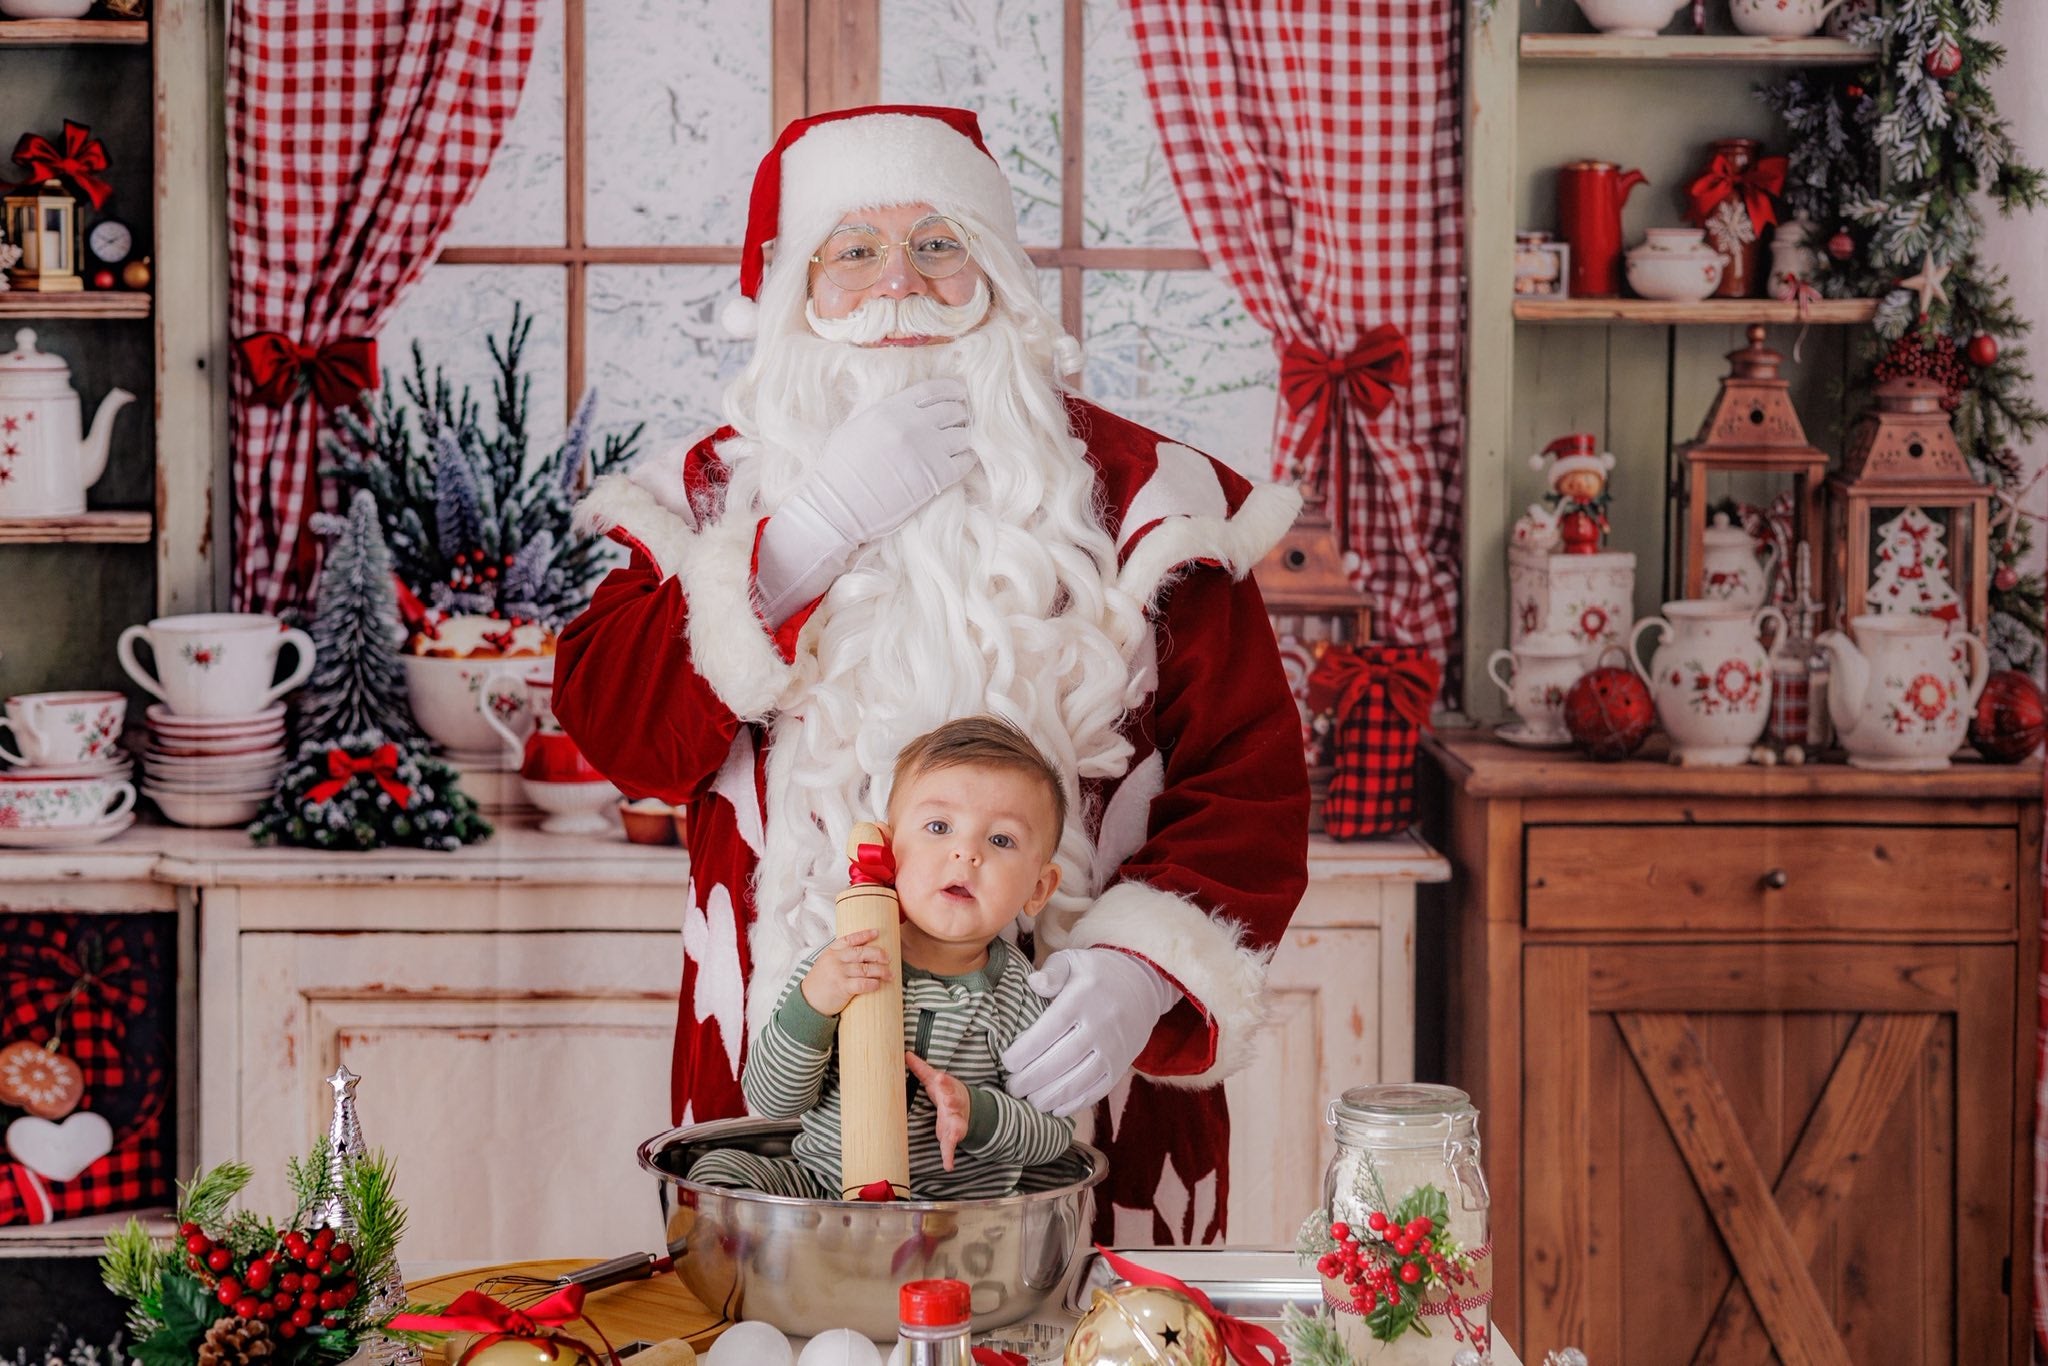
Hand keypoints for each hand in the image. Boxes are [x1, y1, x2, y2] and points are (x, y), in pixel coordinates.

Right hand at [753, 378, 972, 623]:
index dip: (951, 389)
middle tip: (960, 421)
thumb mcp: (854, 427)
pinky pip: (966, 460)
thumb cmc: (838, 471)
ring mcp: (928, 450)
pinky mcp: (938, 477)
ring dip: (963, 438)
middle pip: (953, 409)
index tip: (959, 393)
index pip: (933, 389)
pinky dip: (967, 459)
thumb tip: (905, 407)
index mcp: (891, 409)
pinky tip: (960, 461)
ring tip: (958, 444)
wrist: (838, 508)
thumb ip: (883, 413)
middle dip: (959, 414)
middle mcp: (913, 424)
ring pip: (964, 434)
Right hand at [799, 928, 890, 1017]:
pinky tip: (878, 984)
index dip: (865, 935)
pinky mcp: (842, 988)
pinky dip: (873, 984)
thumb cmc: (821, 982)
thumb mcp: (826, 963)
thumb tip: (865, 952)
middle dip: (879, 954)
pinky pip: (862, 984)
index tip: (877, 932)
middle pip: (862, 953)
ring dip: (881, 971)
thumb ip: (841, 956)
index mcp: (831, 951)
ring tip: (890, 975)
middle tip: (888, 959)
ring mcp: (838, 973)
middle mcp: (835, 960)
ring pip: (866, 969)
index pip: (850, 939)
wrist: (808, 1001)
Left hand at [905, 1051, 970, 1171]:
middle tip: (949, 1100)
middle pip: (955, 1103)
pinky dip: (950, 1157)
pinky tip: (949, 1166)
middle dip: (953, 1101)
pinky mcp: (953, 1136)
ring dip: (955, 1132)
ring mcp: (957, 1121)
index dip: (944, 1082)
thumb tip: (905, 1053)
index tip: (940, 1077)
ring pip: (957, 1126)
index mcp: (949, 1090)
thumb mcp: (935, 1080)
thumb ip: (920, 1069)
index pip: (947, 1084)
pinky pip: (951, 1147)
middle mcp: (955, 1106)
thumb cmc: (946, 1092)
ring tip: (953, 1138)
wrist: (968, 1109)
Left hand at [1001, 948, 1180, 1116]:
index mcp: (1083, 998)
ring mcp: (1113, 1049)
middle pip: (1061, 1059)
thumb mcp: (1073, 960)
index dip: (1026, 1049)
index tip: (1007, 1062)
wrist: (1142, 985)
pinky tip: (1054, 1108)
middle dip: (1031, 1078)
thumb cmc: (1095, 974)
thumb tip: (1034, 983)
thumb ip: (1052, 971)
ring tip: (1028, 1101)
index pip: (1051, 1028)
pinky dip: (1074, 1103)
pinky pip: (1097, 1090)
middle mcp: (1100, 1025)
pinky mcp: (1121, 1065)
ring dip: (1050, 1096)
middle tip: (1011, 1087)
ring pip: (1078, 1080)